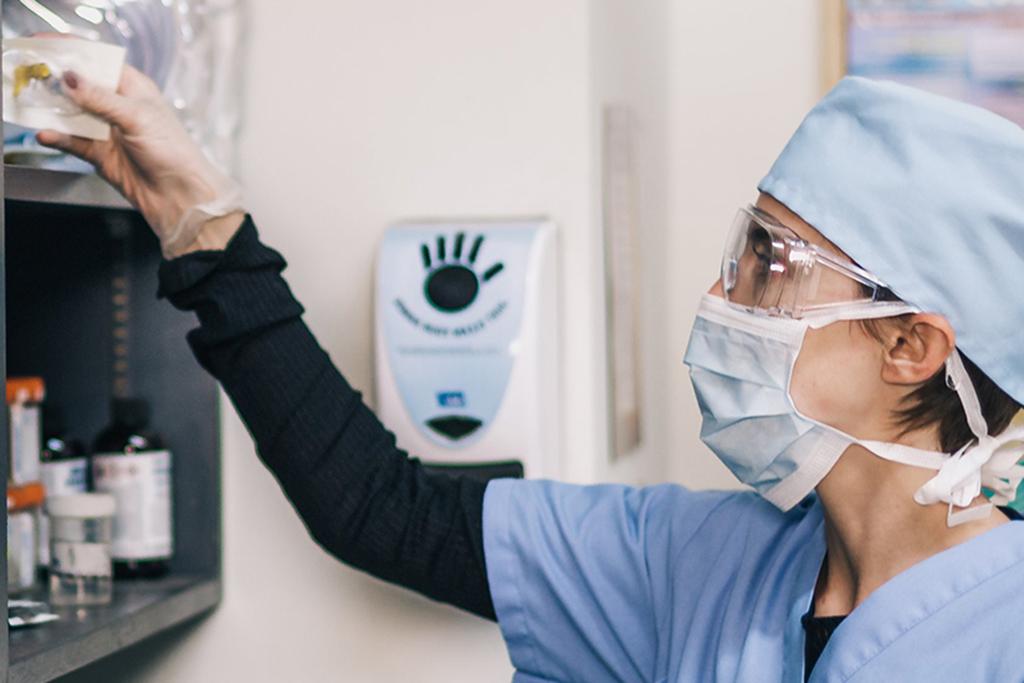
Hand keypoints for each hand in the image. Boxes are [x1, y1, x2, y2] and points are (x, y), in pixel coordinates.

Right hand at [36, 66, 244, 256]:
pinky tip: (46, 134)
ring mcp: (107, 129)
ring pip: (70, 113)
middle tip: (28, 76)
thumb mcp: (137, 117)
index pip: (97, 60)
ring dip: (51, 109)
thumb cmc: (173, 152)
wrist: (179, 195)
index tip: (43, 46)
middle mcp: (118, 105)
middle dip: (54, 80)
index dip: (70, 51)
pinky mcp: (99, 153)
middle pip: (78, 86)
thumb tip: (70, 77)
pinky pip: (72, 141)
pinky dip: (58, 137)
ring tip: (30, 103)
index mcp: (132, 87)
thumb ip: (100, 98)